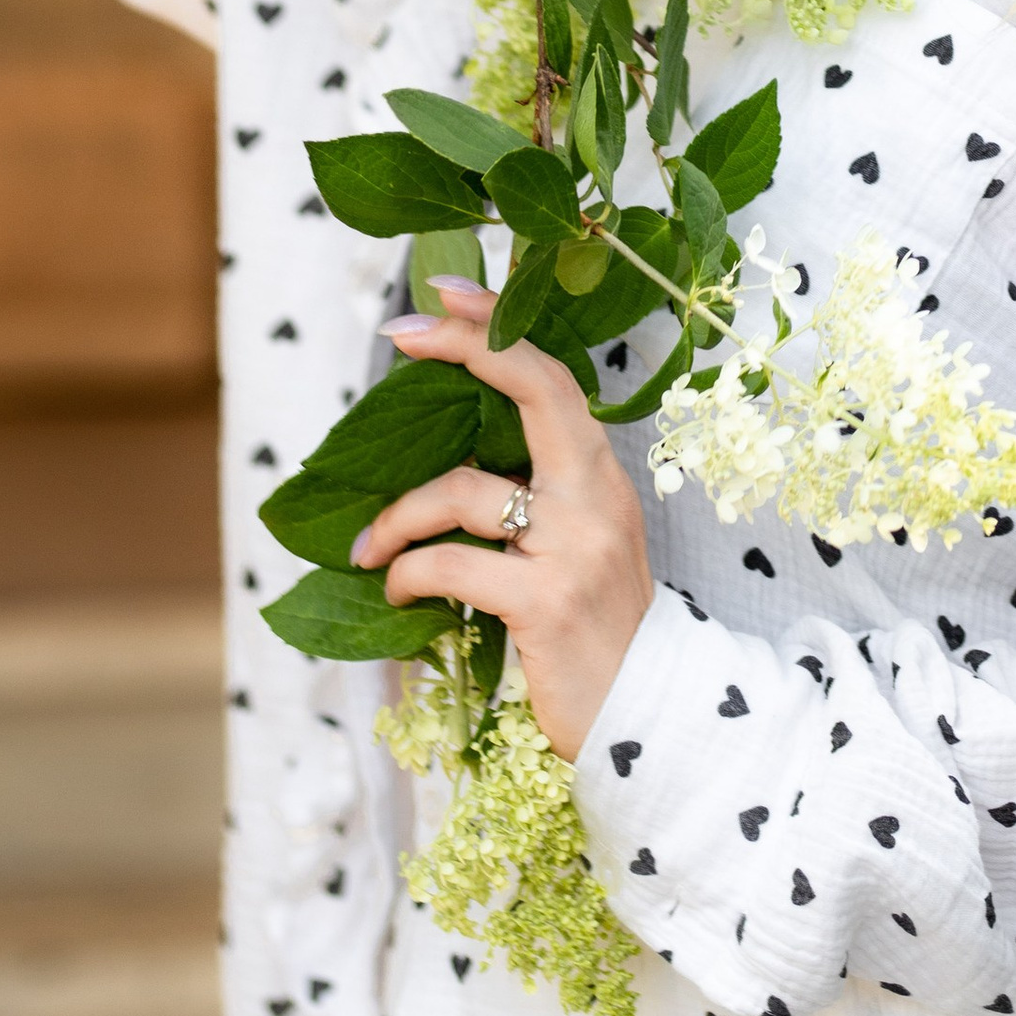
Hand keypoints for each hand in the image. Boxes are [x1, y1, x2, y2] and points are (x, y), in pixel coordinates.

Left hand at [350, 279, 657, 761]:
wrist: (646, 720)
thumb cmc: (595, 631)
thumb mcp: (578, 546)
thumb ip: (535, 497)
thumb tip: (448, 455)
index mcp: (600, 476)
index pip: (553, 376)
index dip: (496, 329)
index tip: (442, 295)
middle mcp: (596, 497)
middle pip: (534, 388)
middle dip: (464, 345)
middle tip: (400, 334)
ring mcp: (574, 546)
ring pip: (463, 489)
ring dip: (398, 517)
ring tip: (369, 550)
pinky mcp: (544, 601)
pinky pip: (451, 564)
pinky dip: (410, 572)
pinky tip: (398, 591)